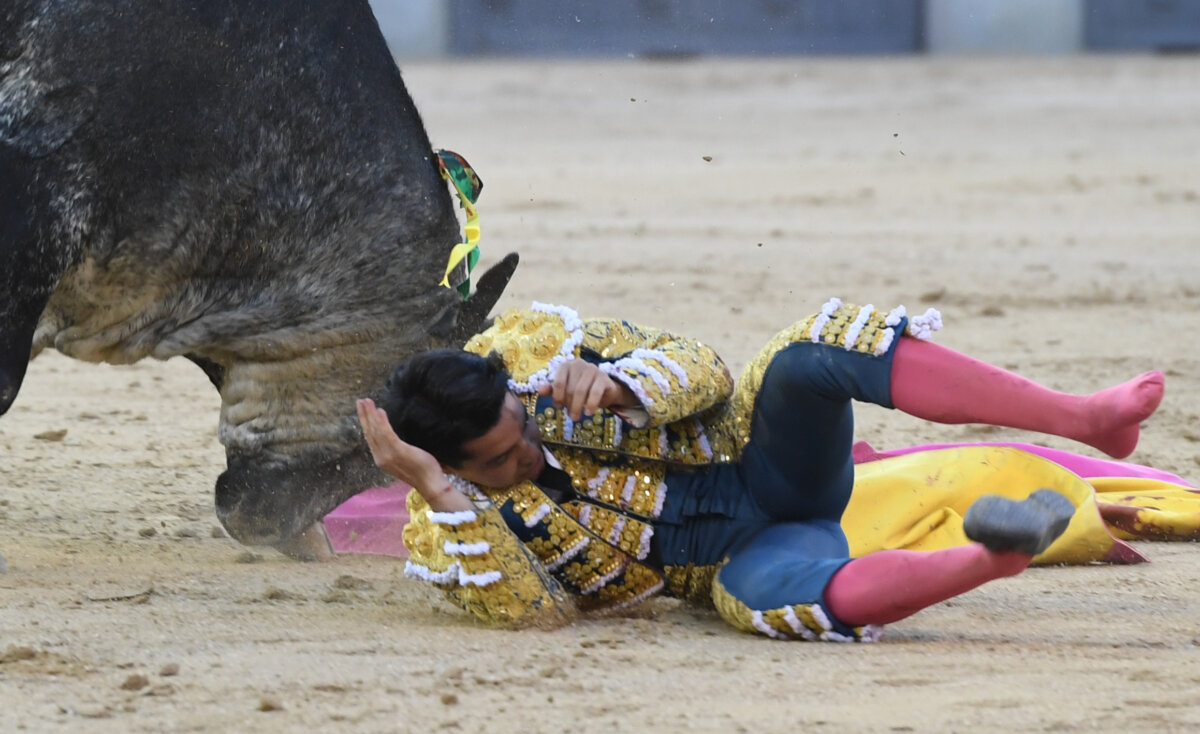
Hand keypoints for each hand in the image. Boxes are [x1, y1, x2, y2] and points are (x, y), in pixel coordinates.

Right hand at [355, 398, 472, 511]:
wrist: (430, 483)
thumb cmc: (421, 470)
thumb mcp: (404, 458)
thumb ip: (396, 448)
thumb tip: (394, 436)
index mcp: (382, 459)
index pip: (371, 438)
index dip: (365, 423)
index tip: (363, 409)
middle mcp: (381, 458)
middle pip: (370, 433)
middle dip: (364, 416)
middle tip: (361, 401)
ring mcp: (388, 455)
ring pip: (376, 431)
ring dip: (371, 415)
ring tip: (368, 402)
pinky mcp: (398, 451)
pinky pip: (387, 434)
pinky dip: (382, 422)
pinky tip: (381, 411)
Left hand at [537, 359, 635, 421]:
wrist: (604, 390)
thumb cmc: (580, 389)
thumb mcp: (564, 390)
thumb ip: (552, 390)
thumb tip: (540, 390)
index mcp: (566, 365)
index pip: (558, 382)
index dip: (557, 397)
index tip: (558, 407)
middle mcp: (579, 364)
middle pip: (570, 388)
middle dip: (569, 404)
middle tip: (570, 416)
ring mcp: (593, 369)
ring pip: (581, 390)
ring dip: (578, 406)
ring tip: (576, 417)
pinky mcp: (604, 378)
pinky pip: (595, 392)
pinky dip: (591, 404)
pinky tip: (589, 413)